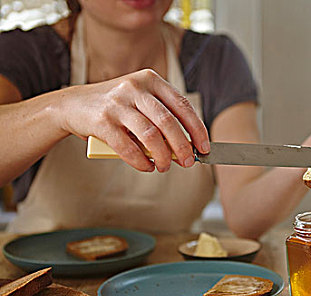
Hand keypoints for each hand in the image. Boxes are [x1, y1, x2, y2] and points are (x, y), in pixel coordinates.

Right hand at [56, 69, 209, 172]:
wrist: (72, 105)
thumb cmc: (115, 107)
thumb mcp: (140, 102)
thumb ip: (161, 119)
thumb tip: (185, 148)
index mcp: (150, 80)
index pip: (182, 105)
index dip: (196, 128)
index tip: (204, 147)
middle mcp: (135, 87)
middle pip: (168, 121)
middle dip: (182, 146)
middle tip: (188, 162)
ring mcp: (117, 103)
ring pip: (150, 134)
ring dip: (162, 156)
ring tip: (165, 167)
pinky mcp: (101, 121)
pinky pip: (127, 147)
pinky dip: (140, 161)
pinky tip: (147, 167)